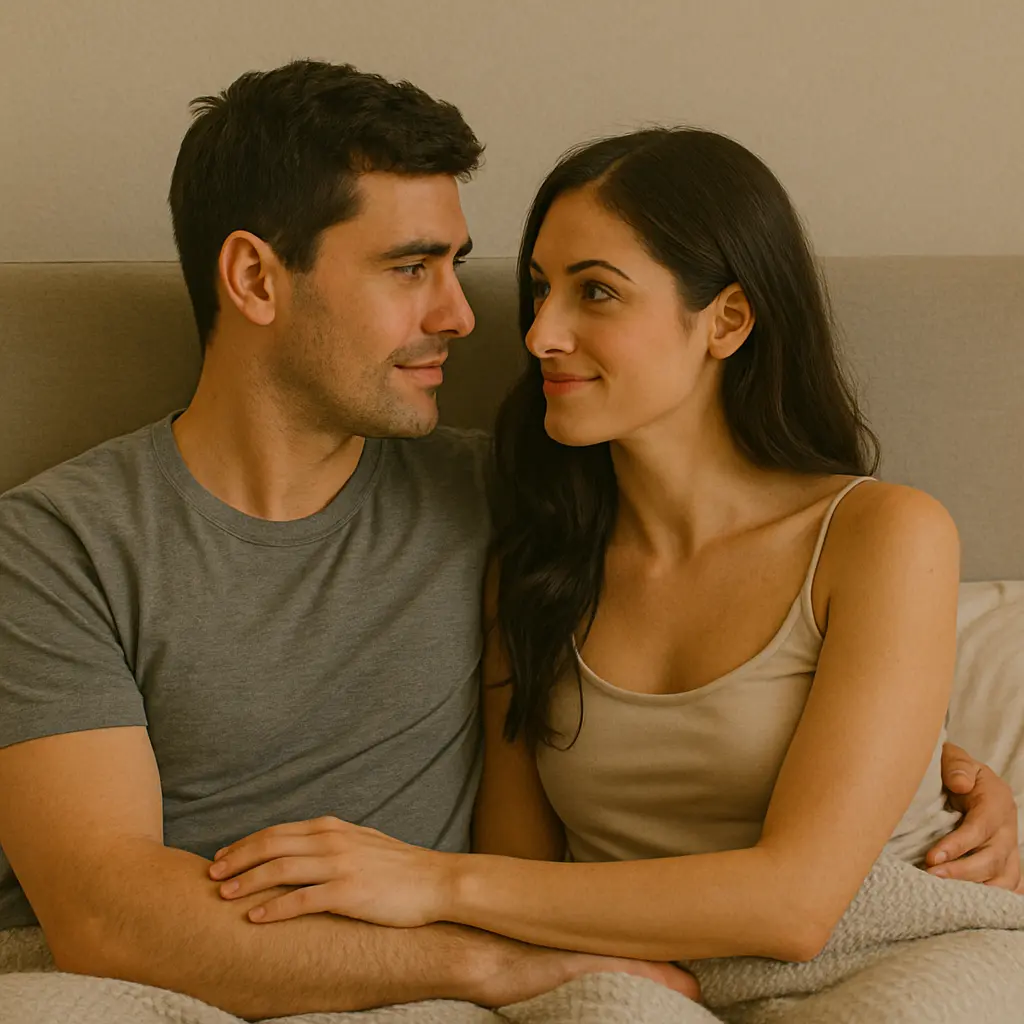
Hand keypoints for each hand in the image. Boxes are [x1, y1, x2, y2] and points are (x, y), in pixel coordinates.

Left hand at [209, 816, 453, 926]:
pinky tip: (255, 917)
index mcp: (333, 828)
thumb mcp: (362, 842)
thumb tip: (304, 848)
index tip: (223, 855)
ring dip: (247, 882)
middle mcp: (332, 841)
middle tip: (211, 873)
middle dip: (237, 859)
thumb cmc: (400, 866)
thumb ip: (332, 842)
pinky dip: (274, 907)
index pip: (278, 831)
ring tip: (223, 894)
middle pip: (272, 845)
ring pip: (281, 869)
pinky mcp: (348, 892)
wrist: (436, 881)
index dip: (246, 843)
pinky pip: (301, 899)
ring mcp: (340, 865)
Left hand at [925, 742, 1020, 889]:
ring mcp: (1010, 849)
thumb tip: (960, 784)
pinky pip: (1010, 887)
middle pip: (992, 859)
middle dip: (961, 872)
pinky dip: (994, 899)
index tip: (932, 857)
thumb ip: (957, 767)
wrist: (970, 780)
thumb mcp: (955, 758)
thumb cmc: (957, 771)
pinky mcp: (1007, 863)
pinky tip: (971, 905)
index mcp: (997, 802)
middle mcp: (1008, 829)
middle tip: (930, 877)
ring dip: (975, 890)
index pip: (980, 829)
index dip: (957, 846)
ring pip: (1003, 879)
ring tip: (943, 894)